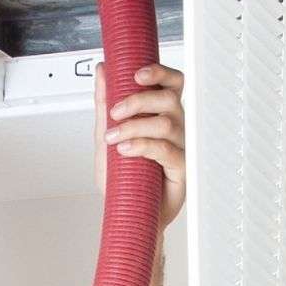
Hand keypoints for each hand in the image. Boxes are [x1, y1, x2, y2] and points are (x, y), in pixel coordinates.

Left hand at [94, 60, 186, 228]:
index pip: (172, 84)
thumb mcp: (106, 137)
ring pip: (166, 123)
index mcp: (162, 115)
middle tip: (115, 113)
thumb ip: (104, 105)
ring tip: (114, 139)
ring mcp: (181, 148)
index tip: (137, 74)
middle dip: (139, 101)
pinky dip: (142, 146)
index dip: (160, 73)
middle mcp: (175, 128)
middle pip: (169, 99)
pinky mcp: (182, 169)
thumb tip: (103, 71)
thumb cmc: (124, 179)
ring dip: (135, 127)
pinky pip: (166, 149)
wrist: (127, 213)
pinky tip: (126, 150)